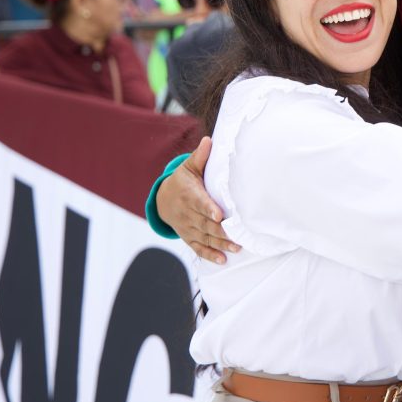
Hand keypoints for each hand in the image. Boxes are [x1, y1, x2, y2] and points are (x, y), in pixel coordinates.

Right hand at [156, 137, 239, 263]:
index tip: (219, 215)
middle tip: (238, 237)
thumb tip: (209, 141)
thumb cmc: (182, 180)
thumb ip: (200, 157)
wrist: (162, 199)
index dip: (208, 209)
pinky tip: (222, 260)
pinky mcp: (188, 236)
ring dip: (220, 244)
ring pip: (204, 237)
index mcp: (189, 194)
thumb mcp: (189, 167)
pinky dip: (209, 254)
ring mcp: (187, 226)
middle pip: (205, 223)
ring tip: (236, 248)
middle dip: (221, 231)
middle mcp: (187, 213)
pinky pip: (197, 247)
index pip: (199, 202)